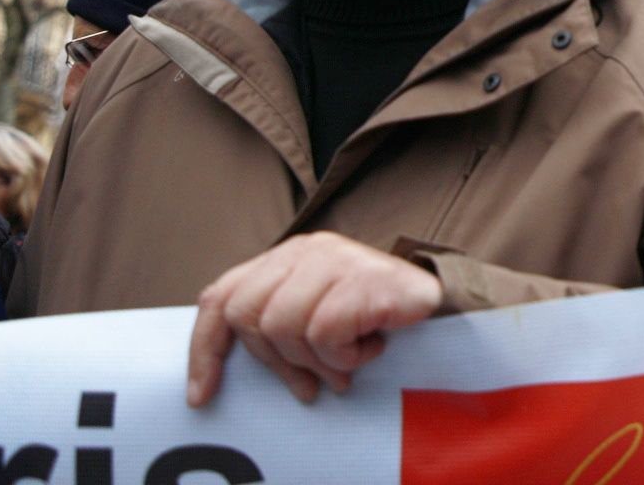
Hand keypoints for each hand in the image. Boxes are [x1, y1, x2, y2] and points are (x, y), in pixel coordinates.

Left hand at [186, 231, 442, 406]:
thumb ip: (275, 324)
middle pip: (246, 315)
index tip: (201, 395)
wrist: (442, 305)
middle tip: (309, 384)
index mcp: (286, 256)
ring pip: (282, 326)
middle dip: (276, 361)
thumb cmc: (376, 319)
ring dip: (316, 360)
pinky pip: (324, 333)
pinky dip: (345, 354)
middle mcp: (305, 249)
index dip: (205, 348)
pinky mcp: (360, 277)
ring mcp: (333, 258)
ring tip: (347, 363)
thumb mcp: (315, 319)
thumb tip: (222, 367)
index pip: (222, 296)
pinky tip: (370, 347)